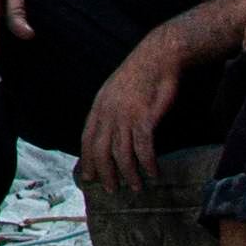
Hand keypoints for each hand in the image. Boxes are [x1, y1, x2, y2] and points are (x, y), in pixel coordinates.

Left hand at [75, 24, 197, 197]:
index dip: (87, 161)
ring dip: (129, 174)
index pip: (87, 140)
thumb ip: (108, 111)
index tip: (88, 178)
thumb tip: (107, 133)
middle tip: (113, 190)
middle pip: (101, 152)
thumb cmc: (140, 74)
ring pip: (122, 154)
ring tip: (137, 187)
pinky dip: (147, 164)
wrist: (158, 55)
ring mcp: (125, 115)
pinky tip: (153, 173)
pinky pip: (143, 148)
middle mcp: (108, 113)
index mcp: (99, 107)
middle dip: (105, 174)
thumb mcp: (114, 91)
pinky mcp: (144, 116)